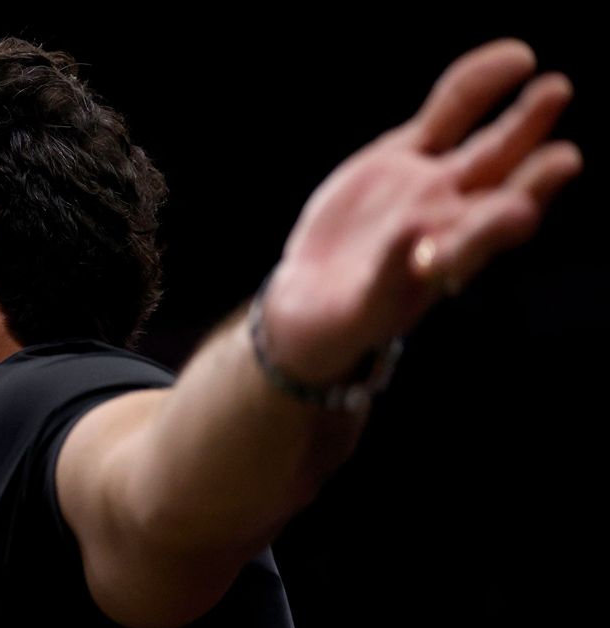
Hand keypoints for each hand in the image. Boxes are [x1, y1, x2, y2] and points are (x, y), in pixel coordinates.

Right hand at [264, 39, 581, 381]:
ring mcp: (434, 182)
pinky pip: (448, 112)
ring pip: (491, 144)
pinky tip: (511, 58)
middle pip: (508, 183)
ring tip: (552, 86)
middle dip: (537, 168)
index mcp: (453, 259)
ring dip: (524, 118)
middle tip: (564, 155)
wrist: (319, 294)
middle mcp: (455, 216)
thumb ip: (392, 270)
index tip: (516, 210)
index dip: (503, 220)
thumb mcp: (367, 303)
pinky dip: (475, 85)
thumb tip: (420, 242)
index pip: (491, 233)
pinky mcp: (406, 155)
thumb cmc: (352, 313)